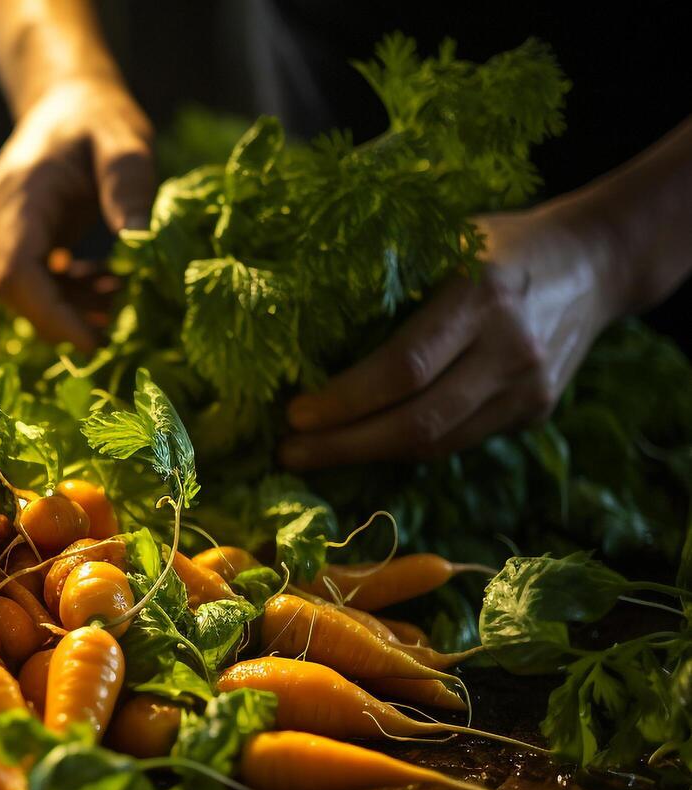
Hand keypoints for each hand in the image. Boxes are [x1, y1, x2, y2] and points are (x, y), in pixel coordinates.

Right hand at [0, 78, 154, 350]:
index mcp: (20, 196)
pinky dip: (65, 292)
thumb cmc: (99, 119)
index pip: (16, 272)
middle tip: (116, 324)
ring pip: (24, 290)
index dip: (50, 314)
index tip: (92, 343)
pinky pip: (32, 279)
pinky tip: (103, 284)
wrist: (66, 101)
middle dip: (64, 317)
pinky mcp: (11, 237)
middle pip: (17, 290)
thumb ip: (129, 188)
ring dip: (68, 306)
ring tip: (118, 293)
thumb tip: (140, 243)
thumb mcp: (126, 144)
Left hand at [278, 208, 617, 469]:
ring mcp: (529, 389)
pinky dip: (407, 446)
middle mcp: (511, 350)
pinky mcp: (535, 413)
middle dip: (345, 445)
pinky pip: (458, 440)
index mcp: (481, 296)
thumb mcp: (448, 239)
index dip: (345, 400)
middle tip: (288, 452)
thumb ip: (392, 280)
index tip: (294, 414)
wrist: (597, 262)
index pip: (404, 368)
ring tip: (315, 454)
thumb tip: (299, 321)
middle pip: (418, 421)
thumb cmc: (499, 243)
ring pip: (437, 443)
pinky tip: (366, 442)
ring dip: (369, 455)